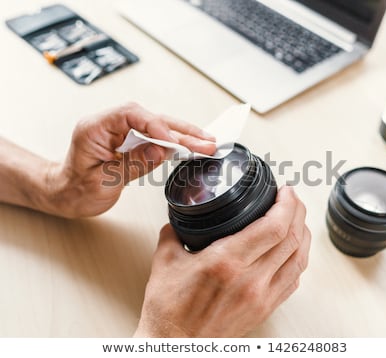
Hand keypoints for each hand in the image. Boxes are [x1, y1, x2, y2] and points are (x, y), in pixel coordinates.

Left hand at [43, 102, 215, 217]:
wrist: (67, 195)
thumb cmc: (76, 190)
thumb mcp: (103, 181)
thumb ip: (133, 164)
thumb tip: (160, 151)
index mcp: (95, 128)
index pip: (132, 115)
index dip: (156, 126)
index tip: (173, 142)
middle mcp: (110, 124)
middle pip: (151, 118)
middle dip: (180, 130)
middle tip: (205, 142)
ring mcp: (121, 132)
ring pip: (157, 126)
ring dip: (183, 135)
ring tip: (206, 143)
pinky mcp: (130, 141)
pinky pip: (155, 137)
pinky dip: (174, 143)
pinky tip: (191, 145)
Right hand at [135, 186, 310, 336]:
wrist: (175, 345)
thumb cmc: (169, 311)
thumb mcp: (165, 262)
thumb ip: (173, 234)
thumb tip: (178, 220)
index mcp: (227, 262)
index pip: (274, 227)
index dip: (287, 204)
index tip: (285, 191)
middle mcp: (251, 280)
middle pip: (293, 238)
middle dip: (298, 211)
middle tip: (292, 198)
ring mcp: (262, 297)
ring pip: (299, 259)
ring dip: (303, 234)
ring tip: (297, 220)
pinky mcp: (265, 310)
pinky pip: (294, 280)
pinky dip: (298, 259)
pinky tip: (292, 251)